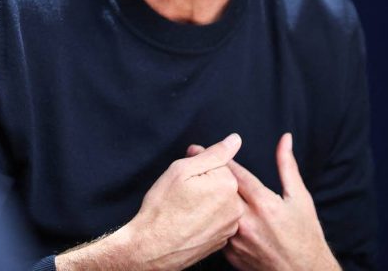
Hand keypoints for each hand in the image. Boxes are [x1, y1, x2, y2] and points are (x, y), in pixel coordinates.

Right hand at [57, 133, 244, 270]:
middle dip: (204, 183)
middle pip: (221, 183)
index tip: (183, 178)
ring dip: (205, 201)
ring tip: (183, 209)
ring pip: (219, 201)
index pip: (218, 163)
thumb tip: (235, 139)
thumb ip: (213, 153)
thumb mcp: (182, 169)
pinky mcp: (222, 240)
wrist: (152, 247)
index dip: (197, 166)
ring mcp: (230, 226)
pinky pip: (217, 220)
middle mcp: (235, 207)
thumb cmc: (162, 207)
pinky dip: (205, 218)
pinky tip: (188, 221)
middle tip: (181, 193)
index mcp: (228, 185)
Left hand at [185, 134, 339, 270]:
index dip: (217, 158)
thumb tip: (285, 139)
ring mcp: (237, 240)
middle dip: (204, 174)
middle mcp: (247, 221)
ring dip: (203, 196)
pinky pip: (216, 231)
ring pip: (213, 211)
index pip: (234, 174)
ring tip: (192, 184)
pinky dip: (211, 220)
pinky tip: (204, 212)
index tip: (201, 147)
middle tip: (190, 160)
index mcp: (264, 204)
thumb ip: (287, 165)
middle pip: (217, 190)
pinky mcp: (231, 254)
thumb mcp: (300, 197)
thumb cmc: (305, 234)